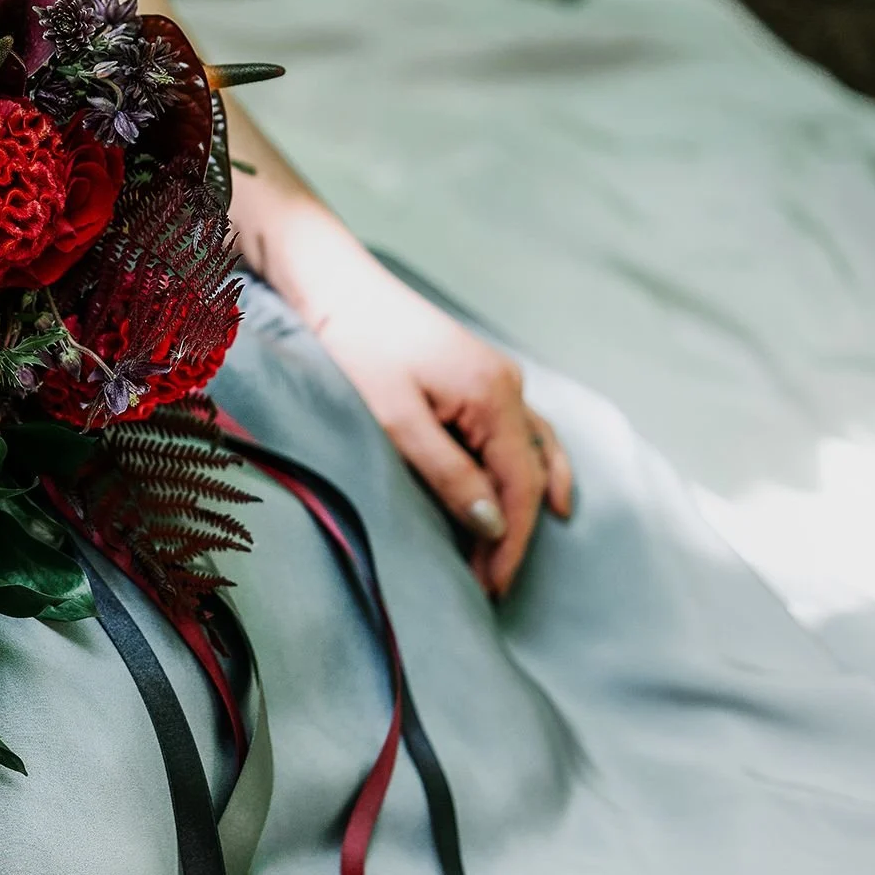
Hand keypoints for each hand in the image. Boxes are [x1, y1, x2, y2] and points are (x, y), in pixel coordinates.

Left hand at [251, 205, 573, 596]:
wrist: (336, 287)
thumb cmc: (356, 347)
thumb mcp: (395, 419)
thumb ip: (448, 473)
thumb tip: (494, 525)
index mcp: (496, 395)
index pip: (522, 485)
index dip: (511, 542)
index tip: (494, 587)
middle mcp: (510, 386)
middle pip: (532, 474)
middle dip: (515, 533)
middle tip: (492, 585)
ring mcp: (499, 379)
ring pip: (536, 453)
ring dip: (528, 504)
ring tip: (520, 552)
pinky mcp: (480, 379)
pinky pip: (522, 433)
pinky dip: (530, 468)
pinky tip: (538, 489)